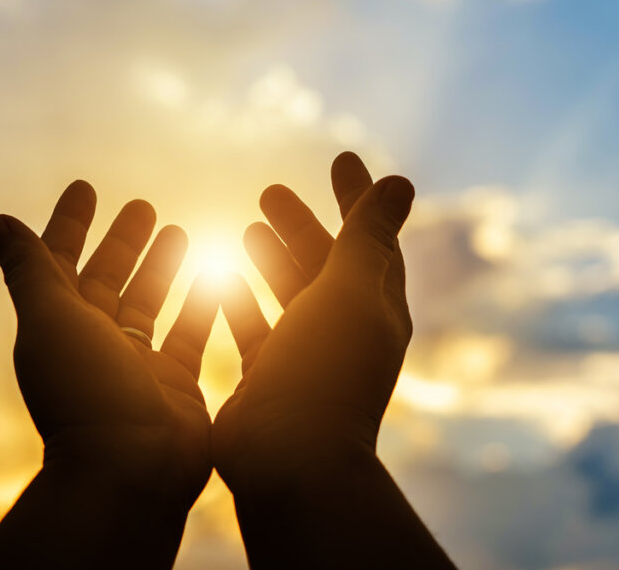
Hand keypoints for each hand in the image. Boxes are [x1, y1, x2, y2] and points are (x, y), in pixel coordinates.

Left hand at [0, 180, 217, 510]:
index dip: (70, 223)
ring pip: (151, 304)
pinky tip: (219, 275)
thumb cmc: (85, 391)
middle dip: (124, 242)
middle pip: (110, 279)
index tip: (86, 187)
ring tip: (181, 231)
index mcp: (59, 325)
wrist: (130, 471)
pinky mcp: (176, 385)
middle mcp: (96, 344)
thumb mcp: (49, 319)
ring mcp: (137, 365)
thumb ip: (28, 269)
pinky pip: (190, 335)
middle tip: (144, 205)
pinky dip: (202, 305)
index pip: (61, 261)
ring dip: (163, 268)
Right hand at [213, 152, 414, 492]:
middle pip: (324, 264)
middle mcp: (343, 331)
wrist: (290, 460)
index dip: (358, 198)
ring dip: (270, 259)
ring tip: (246, 227)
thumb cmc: (324, 370)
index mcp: (375, 308)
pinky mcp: (267, 378)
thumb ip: (368, 235)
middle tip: (269, 190)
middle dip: (301, 226)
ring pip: (288, 295)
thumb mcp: (351, 291)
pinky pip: (254, 329)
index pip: (371, 239)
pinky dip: (239, 300)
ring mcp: (304, 357)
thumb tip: (401, 181)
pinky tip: (217, 277)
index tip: (341, 158)